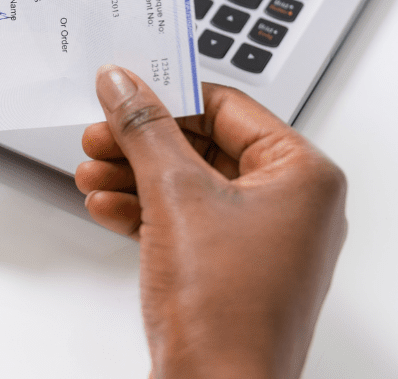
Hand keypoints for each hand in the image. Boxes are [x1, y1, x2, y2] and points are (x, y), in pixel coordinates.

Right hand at [76, 67, 346, 378]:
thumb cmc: (227, 312)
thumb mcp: (175, 195)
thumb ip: (145, 129)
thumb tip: (124, 85)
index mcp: (304, 176)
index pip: (228, 106)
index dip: (168, 95)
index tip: (122, 89)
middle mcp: (293, 206)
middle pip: (205, 145)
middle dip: (142, 142)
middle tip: (99, 135)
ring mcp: (265, 242)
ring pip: (190, 185)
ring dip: (135, 176)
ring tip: (92, 174)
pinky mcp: (234, 271)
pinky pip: (188, 222)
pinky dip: (146, 211)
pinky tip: (108, 208)